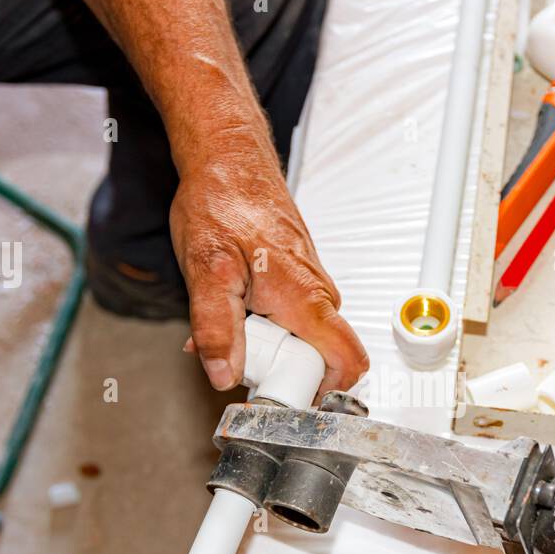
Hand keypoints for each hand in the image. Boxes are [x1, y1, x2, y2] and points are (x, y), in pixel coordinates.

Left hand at [169, 156, 368, 397]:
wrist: (228, 159)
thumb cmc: (222, 202)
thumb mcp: (206, 271)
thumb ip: (215, 328)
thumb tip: (224, 375)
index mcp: (307, 300)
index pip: (348, 363)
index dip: (318, 392)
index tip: (276, 394)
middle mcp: (318, 296)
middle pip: (317, 361)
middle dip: (276, 370)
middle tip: (235, 354)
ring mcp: (311, 290)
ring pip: (299, 342)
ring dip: (264, 346)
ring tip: (230, 323)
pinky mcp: (299, 284)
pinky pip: (290, 322)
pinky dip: (261, 326)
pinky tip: (233, 308)